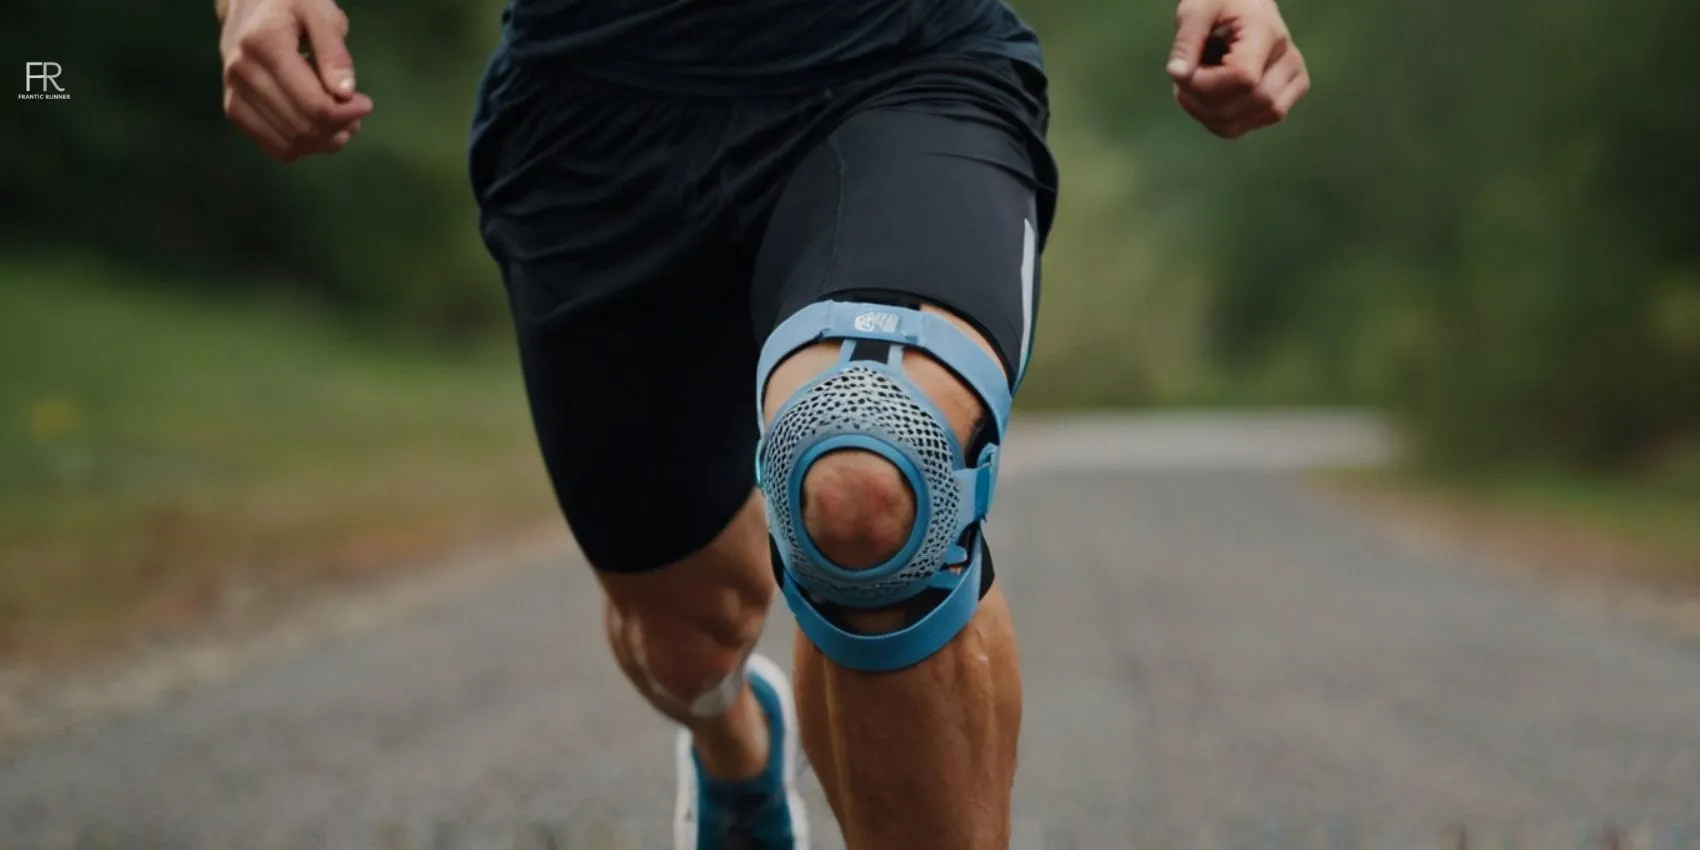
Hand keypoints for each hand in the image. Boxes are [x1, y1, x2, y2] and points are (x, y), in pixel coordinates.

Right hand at [219, 0, 373, 160]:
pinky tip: (319, 130)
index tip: (366, 103)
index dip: (347, 114)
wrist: (249, 2)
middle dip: (339, 128)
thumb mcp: (320, 11)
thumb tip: (345, 94)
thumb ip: (334, 51)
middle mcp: (243, 73)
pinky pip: (274, 147)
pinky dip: (303, 146)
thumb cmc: (291, 2)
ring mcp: (234, 93)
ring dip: (324, 142)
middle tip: (356, 113)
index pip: (313, 105)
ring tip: (341, 122)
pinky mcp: (234, 109)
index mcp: (265, 46)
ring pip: (290, 145)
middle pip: (303, 128)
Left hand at [1167, 0, 1308, 138]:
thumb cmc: (1216, 2)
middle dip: (1203, 101)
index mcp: (1268, 32)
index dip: (1205, 84)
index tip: (1180, 72)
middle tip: (1181, 83)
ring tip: (1192, 89)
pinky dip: (1216, 121)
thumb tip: (1177, 75)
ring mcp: (1292, 81)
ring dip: (1205, 114)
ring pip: (1246, 122)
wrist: (1240, 6)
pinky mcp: (1284, 98)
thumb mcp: (1195, 10)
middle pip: (1249, 103)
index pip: (1244, 77)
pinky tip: (1205, 99)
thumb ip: (1186, 41)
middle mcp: (1289, 59)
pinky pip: (1245, 127)